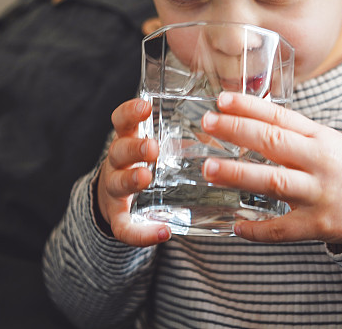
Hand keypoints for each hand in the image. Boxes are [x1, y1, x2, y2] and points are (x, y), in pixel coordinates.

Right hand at [96, 98, 170, 246]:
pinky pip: (124, 227)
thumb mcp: (157, 143)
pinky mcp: (118, 217)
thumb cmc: (148, 164)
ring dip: (131, 179)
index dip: (131, 112)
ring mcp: (115, 189)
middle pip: (118, 150)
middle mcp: (117, 162)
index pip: (122, 121)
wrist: (117, 199)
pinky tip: (162, 234)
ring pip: (117, 183)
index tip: (145, 106)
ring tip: (146, 178)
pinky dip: (141, 234)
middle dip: (135, 148)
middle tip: (152, 148)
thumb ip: (183, 135)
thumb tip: (226, 123)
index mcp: (129, 139)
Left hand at [200, 91, 341, 244]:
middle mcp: (319, 162)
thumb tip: (245, 121)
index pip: (279, 117)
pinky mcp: (317, 225)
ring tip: (209, 169)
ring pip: (274, 182)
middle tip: (208, 124)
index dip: (249, 107)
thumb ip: (291, 133)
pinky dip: (257, 229)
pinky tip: (236, 226)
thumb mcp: (325, 141)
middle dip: (237, 131)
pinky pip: (282, 229)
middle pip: (274, 143)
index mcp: (319, 137)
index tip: (221, 99)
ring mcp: (318, 194)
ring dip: (239, 174)